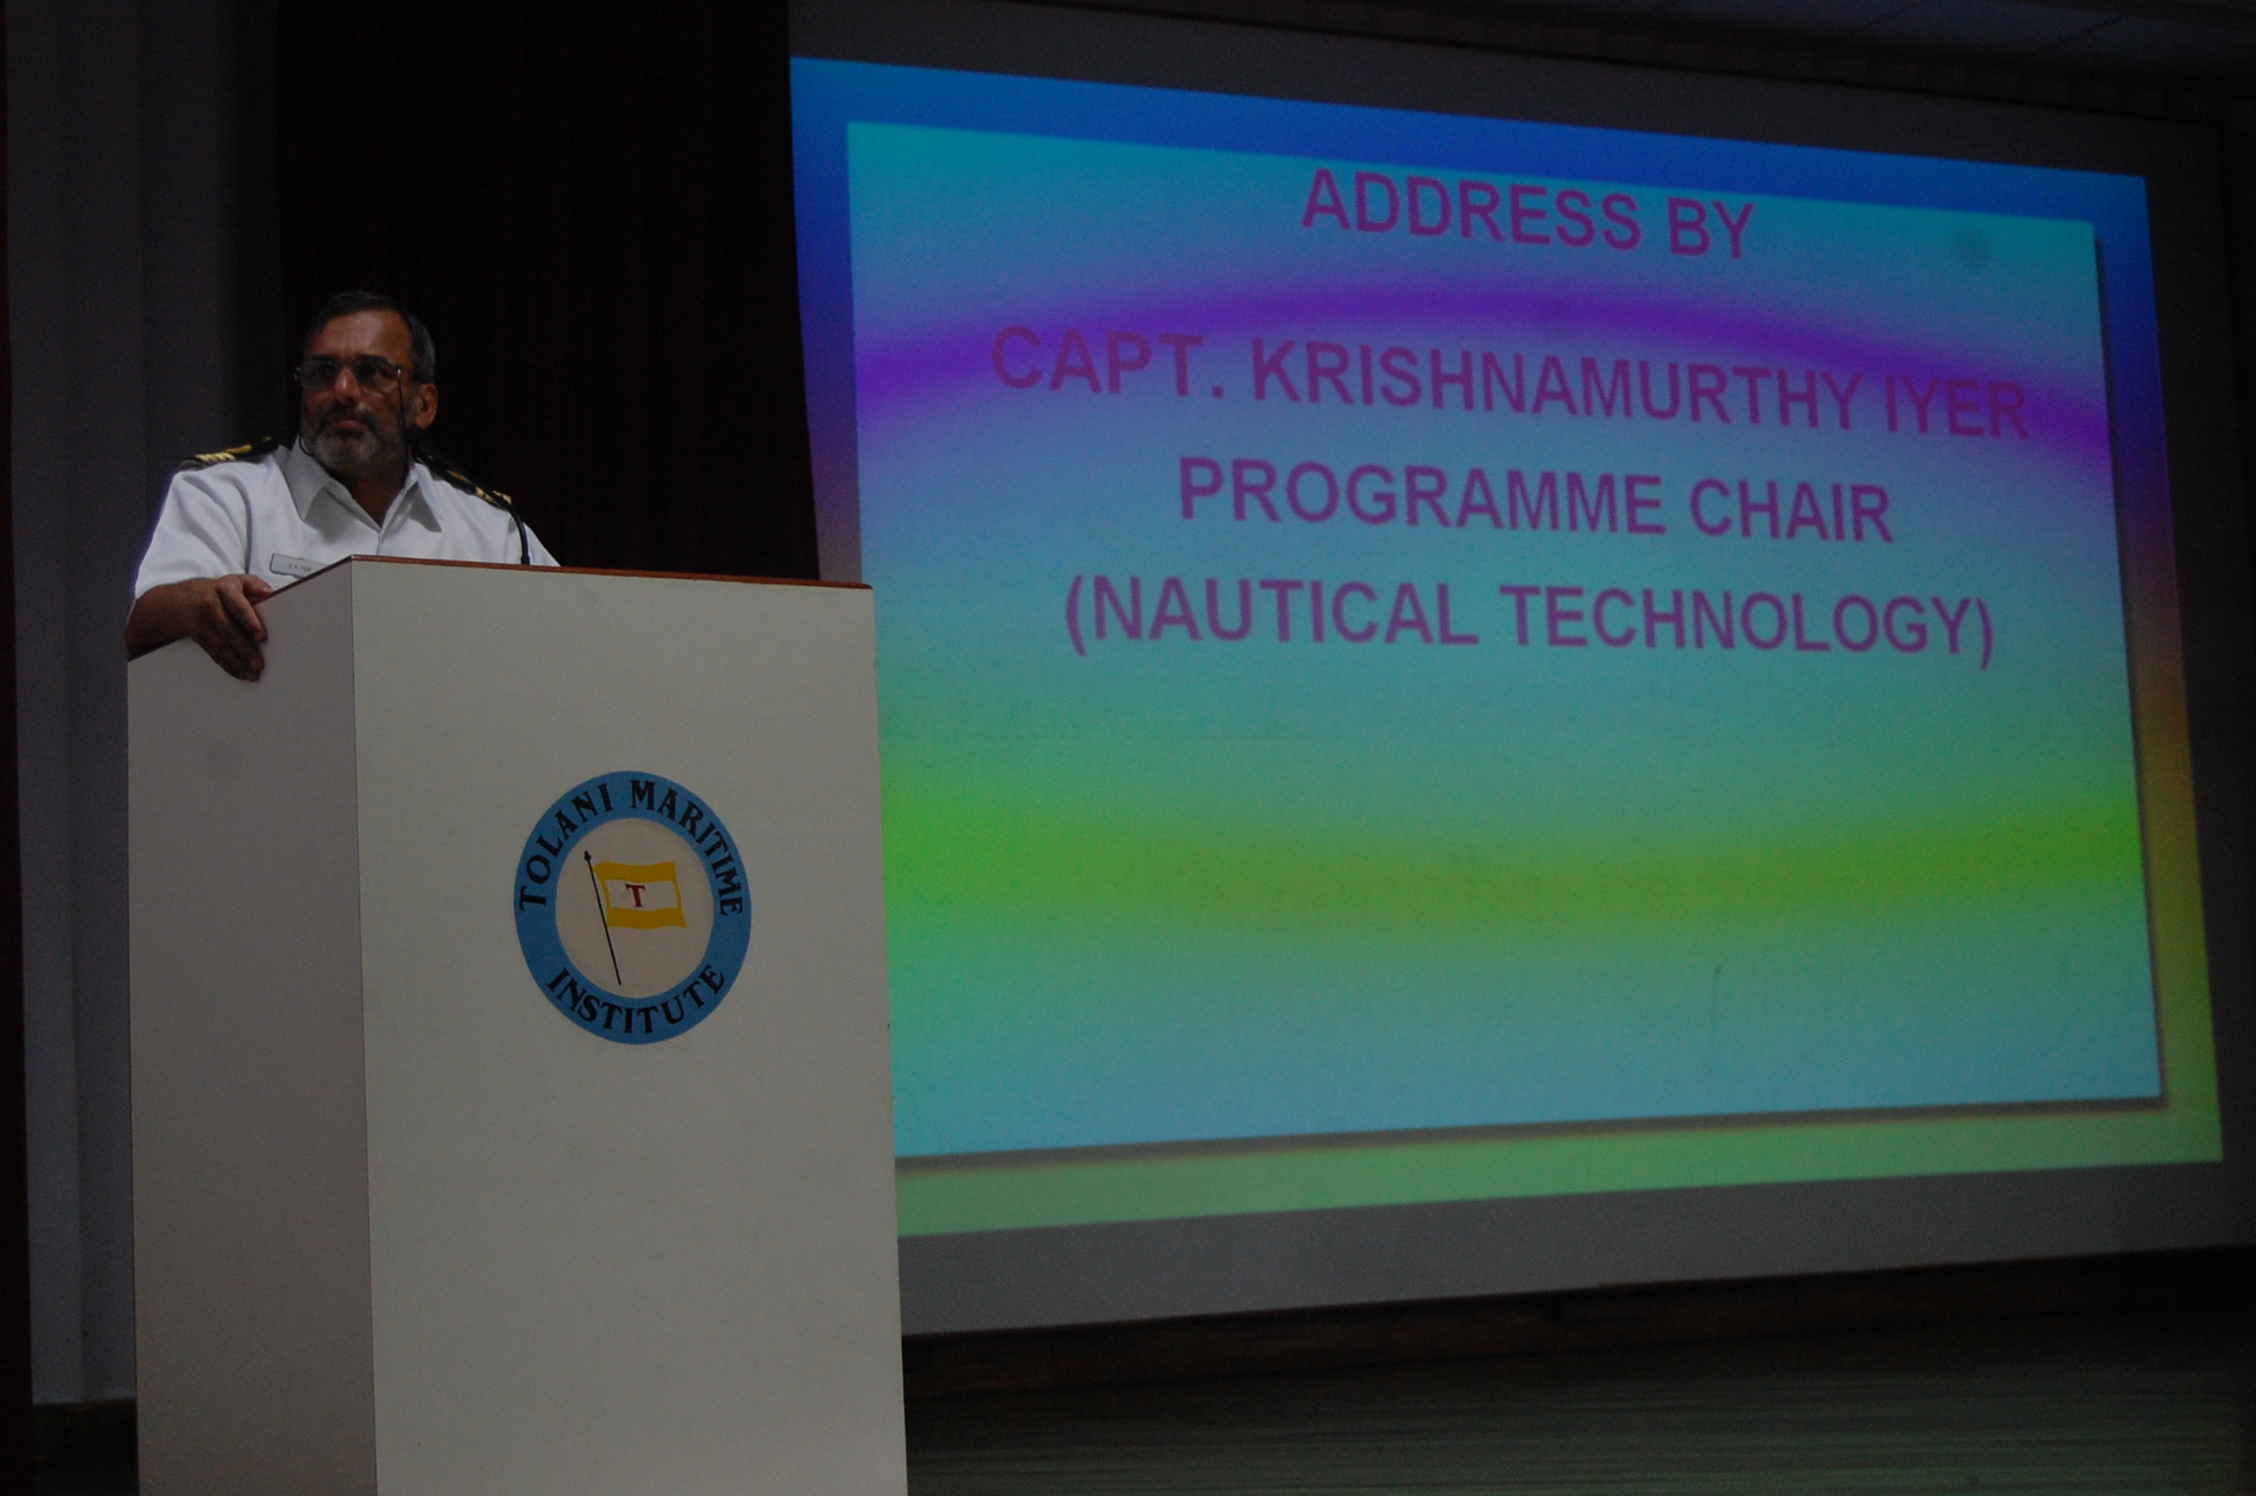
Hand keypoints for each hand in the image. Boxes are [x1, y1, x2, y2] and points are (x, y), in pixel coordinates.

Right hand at [125, 574, 277, 679]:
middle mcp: (211, 606)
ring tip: (252, 673)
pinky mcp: (199, 637)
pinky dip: (228, 666)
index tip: (261, 636)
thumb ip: (254, 584)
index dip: (250, 622)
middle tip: (258, 664)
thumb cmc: (217, 591)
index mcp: (224, 590)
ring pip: (221, 645)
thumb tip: (270, 593)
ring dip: (238, 662)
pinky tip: (240, 674)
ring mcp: (203, 623)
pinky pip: (214, 653)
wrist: (181, 600)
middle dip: (245, 650)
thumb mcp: (235, 581)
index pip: (238, 607)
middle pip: (230, 631)